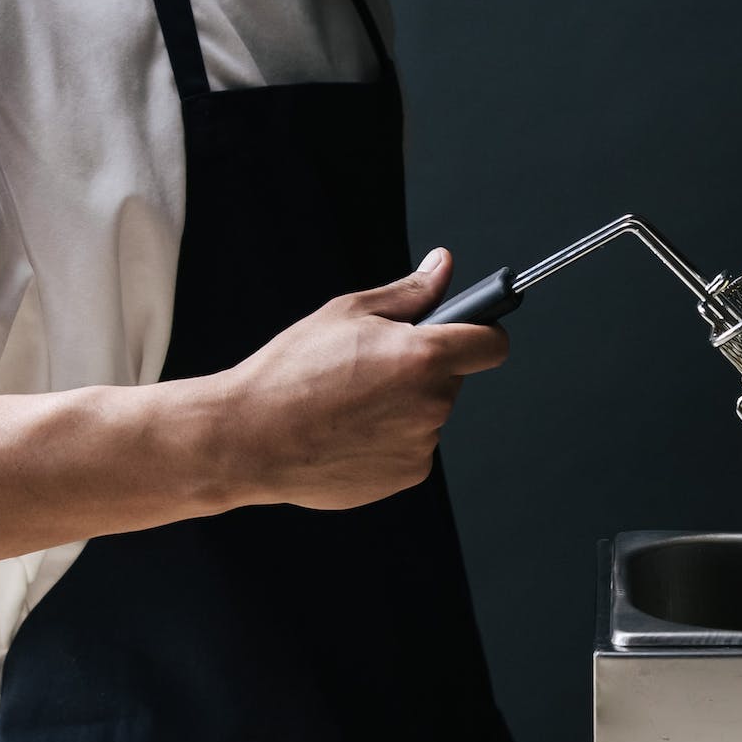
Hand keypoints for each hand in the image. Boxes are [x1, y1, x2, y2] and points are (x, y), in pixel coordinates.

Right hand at [212, 248, 506, 510]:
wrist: (249, 438)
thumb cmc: (291, 372)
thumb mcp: (349, 312)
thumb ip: (410, 292)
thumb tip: (443, 266)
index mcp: (424, 357)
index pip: (492, 344)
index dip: (483, 334)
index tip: (468, 333)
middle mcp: (432, 404)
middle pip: (451, 378)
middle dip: (424, 369)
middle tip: (372, 366)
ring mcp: (421, 444)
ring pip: (428, 413)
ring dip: (404, 405)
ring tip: (350, 402)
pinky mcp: (406, 475)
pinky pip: (412, 446)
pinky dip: (390, 439)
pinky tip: (348, 431)